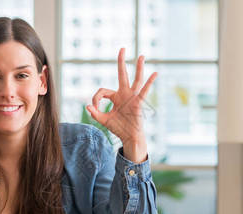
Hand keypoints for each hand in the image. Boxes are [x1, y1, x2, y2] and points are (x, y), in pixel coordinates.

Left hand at [86, 48, 157, 162]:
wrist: (129, 137)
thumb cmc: (118, 128)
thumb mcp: (104, 120)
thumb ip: (95, 113)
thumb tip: (87, 105)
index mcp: (115, 97)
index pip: (103, 91)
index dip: (95, 98)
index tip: (94, 108)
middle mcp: (124, 93)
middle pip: (122, 74)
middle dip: (121, 61)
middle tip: (122, 48)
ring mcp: (132, 97)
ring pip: (136, 79)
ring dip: (138, 67)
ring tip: (141, 56)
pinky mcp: (138, 102)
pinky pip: (144, 91)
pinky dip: (150, 82)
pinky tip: (155, 73)